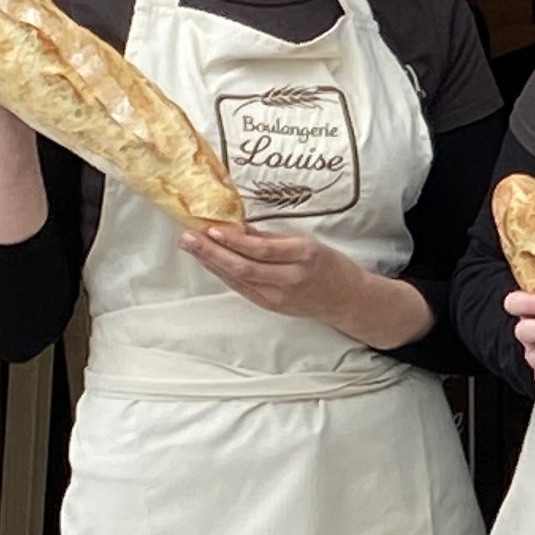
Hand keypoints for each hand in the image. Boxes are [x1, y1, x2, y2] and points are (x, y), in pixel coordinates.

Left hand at [182, 222, 384, 330]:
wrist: (346, 299)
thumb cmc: (330, 265)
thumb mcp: (308, 243)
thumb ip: (273, 238)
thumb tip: (240, 228)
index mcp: (304, 257)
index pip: (262, 250)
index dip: (235, 241)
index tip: (212, 229)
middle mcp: (290, 279)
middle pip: (243, 267)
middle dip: (212, 252)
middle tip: (188, 237)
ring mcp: (278, 296)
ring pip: (237, 279)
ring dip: (211, 262)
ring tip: (190, 246)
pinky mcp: (270, 305)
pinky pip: (241, 287)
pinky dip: (223, 273)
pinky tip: (209, 262)